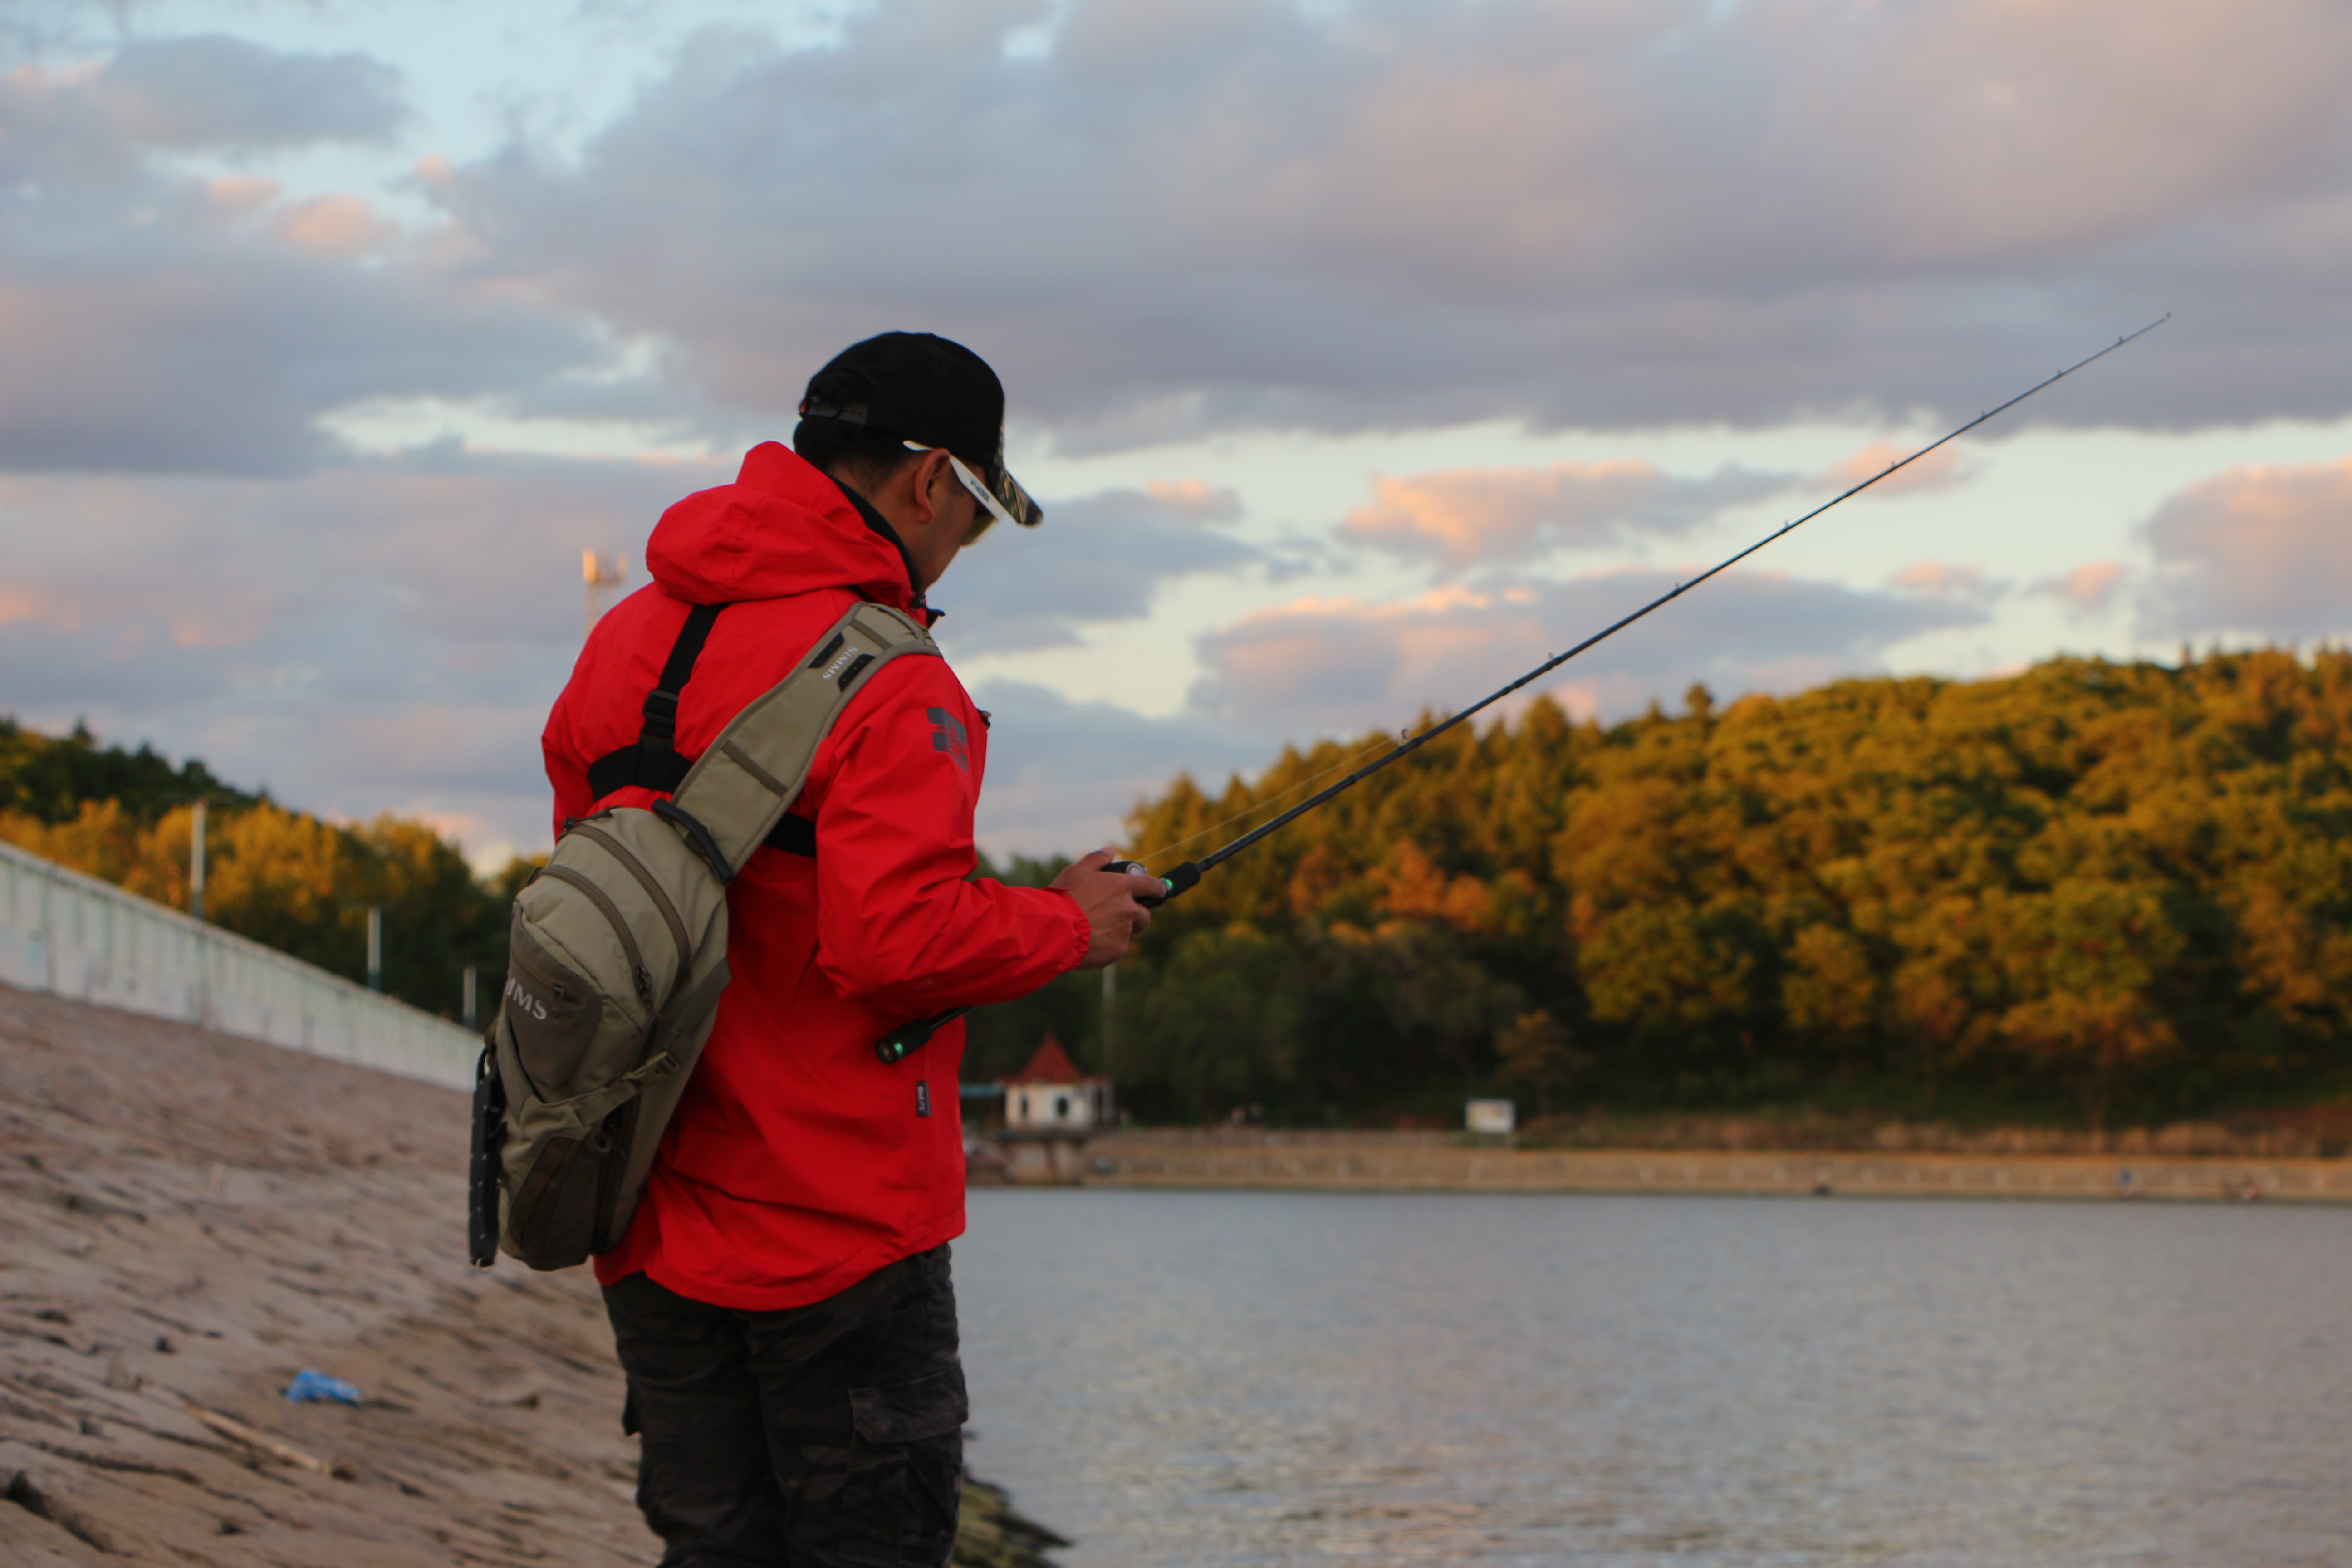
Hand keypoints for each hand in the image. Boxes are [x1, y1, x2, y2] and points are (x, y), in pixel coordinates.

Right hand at [1051, 848, 1160, 968]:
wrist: (1054, 929)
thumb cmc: (1064, 898)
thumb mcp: (1077, 871)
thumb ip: (1096, 859)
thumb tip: (1110, 850)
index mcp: (1121, 886)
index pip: (1150, 884)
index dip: (1157, 887)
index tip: (1160, 890)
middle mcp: (1128, 909)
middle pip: (1144, 914)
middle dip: (1136, 915)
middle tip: (1116, 916)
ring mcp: (1124, 931)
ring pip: (1128, 932)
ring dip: (1119, 930)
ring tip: (1095, 929)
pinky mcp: (1117, 950)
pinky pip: (1116, 947)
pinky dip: (1107, 945)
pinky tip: (1088, 942)